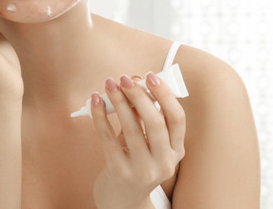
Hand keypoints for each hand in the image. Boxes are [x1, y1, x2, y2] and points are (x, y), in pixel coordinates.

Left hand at [91, 73, 185, 208]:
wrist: (122, 199)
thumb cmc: (134, 161)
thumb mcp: (146, 143)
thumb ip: (143, 118)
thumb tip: (135, 83)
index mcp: (176, 151)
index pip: (177, 119)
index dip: (165, 95)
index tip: (150, 76)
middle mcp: (164, 162)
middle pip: (155, 122)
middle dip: (138, 96)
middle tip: (124, 78)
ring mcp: (143, 170)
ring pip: (131, 128)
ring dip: (118, 102)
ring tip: (109, 84)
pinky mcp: (120, 172)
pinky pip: (108, 138)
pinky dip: (100, 116)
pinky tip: (95, 101)